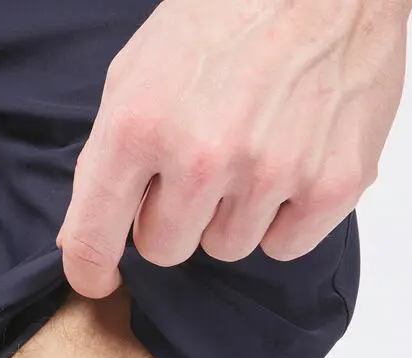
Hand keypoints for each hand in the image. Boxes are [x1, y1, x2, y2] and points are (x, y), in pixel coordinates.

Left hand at [58, 0, 411, 297]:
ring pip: (226, 248)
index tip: (98, 277)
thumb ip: (104, 161)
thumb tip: (80, 241)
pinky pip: (284, 246)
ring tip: (250, 153)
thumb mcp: (136, 75)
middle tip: (198, 169)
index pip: (95, 237)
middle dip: (173, 219)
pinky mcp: (331, 186)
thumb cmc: (223, 20)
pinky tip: (289, 166)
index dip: (90, 269)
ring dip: (230, 214)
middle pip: (165, 250)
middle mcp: (202, 155)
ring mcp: (270, 172)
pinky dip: (282, 218)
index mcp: (139, 125)